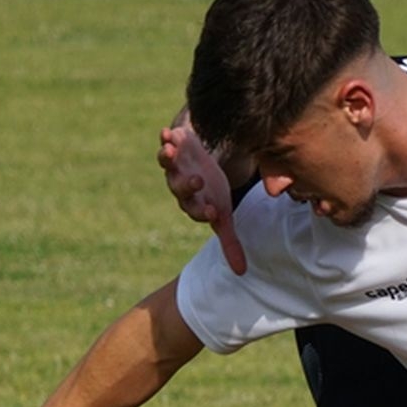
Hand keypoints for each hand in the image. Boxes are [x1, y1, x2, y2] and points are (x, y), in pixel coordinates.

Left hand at [159, 122, 247, 274]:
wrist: (199, 164)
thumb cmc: (212, 191)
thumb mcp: (223, 215)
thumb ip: (229, 242)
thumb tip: (241, 274)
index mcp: (194, 204)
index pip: (197, 211)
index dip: (202, 211)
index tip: (212, 211)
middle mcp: (181, 186)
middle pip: (180, 188)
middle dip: (187, 185)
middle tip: (198, 180)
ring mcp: (175, 166)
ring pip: (168, 165)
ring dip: (168, 158)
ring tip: (170, 151)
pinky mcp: (173, 146)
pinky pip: (165, 144)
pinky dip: (165, 138)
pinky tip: (166, 133)